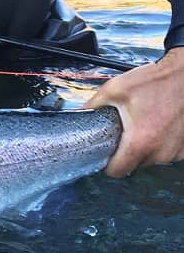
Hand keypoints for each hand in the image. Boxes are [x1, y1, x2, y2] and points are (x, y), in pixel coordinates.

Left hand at [85, 46, 183, 176]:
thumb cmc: (155, 81)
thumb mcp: (115, 89)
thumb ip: (93, 106)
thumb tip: (79, 114)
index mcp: (141, 142)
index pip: (117, 171)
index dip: (107, 164)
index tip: (104, 153)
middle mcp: (161, 152)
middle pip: (133, 165)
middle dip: (125, 151)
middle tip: (123, 131)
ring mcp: (176, 152)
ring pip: (150, 159)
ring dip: (143, 147)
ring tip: (142, 124)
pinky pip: (165, 152)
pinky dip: (158, 143)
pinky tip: (156, 125)